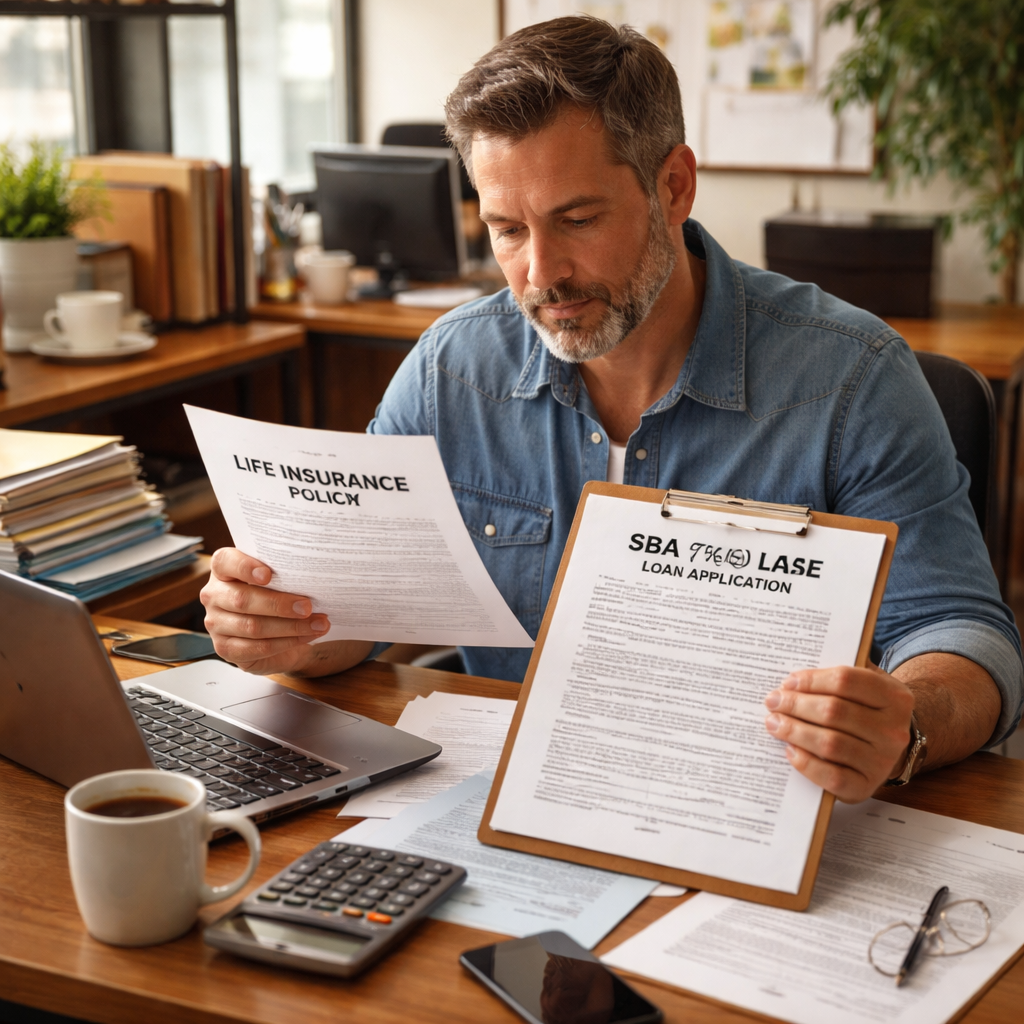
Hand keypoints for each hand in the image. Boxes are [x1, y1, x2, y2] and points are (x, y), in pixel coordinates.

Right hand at [200, 547, 330, 674]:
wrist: (279, 632)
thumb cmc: (278, 596)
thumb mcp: (279, 580)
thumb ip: (283, 574)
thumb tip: (311, 575)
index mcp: (223, 570)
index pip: (225, 561)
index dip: (245, 567)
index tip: (268, 574)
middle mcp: (214, 595)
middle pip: (242, 599)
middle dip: (279, 604)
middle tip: (307, 606)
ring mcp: (216, 624)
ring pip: (252, 626)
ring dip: (291, 627)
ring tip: (318, 623)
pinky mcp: (226, 648)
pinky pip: (258, 647)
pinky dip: (287, 642)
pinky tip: (307, 636)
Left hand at [763, 665, 914, 802]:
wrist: (890, 750)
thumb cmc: (867, 711)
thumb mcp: (866, 685)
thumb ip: (841, 673)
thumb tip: (798, 674)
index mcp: (894, 697)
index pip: (846, 680)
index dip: (811, 680)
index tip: (788, 683)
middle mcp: (893, 730)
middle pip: (834, 711)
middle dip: (796, 705)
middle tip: (773, 702)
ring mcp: (882, 762)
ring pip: (830, 743)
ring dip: (795, 731)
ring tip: (774, 723)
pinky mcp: (867, 787)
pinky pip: (832, 777)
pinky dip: (806, 763)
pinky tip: (790, 750)